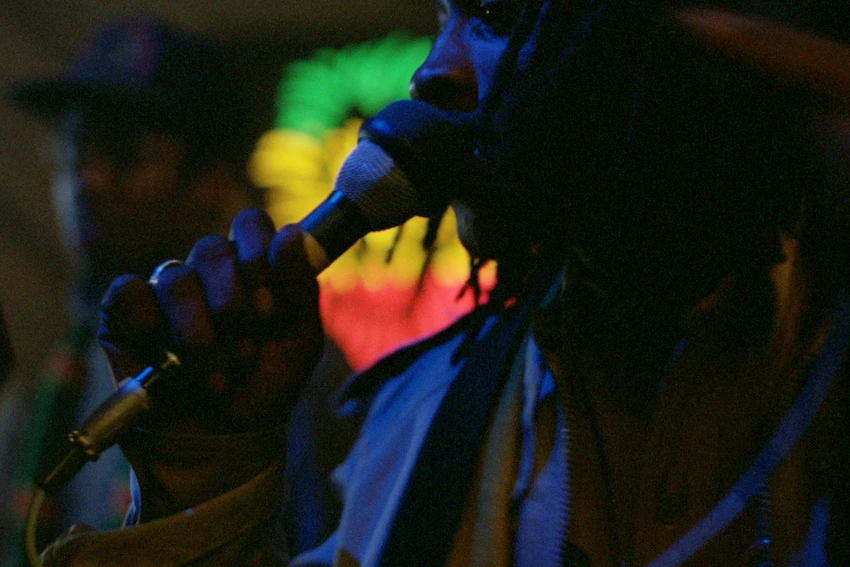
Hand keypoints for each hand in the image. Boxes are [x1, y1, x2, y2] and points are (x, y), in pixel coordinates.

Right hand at [97, 208, 322, 435]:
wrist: (225, 442)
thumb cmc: (265, 387)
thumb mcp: (299, 342)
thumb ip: (300, 288)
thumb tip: (291, 234)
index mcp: (250, 269)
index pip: (250, 225)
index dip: (259, 254)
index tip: (269, 304)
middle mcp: (207, 273)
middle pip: (212, 249)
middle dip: (233, 305)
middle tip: (245, 349)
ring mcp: (165, 291)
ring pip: (175, 278)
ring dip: (200, 335)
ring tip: (217, 376)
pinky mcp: (124, 315)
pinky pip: (129, 293)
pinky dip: (149, 327)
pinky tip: (163, 360)